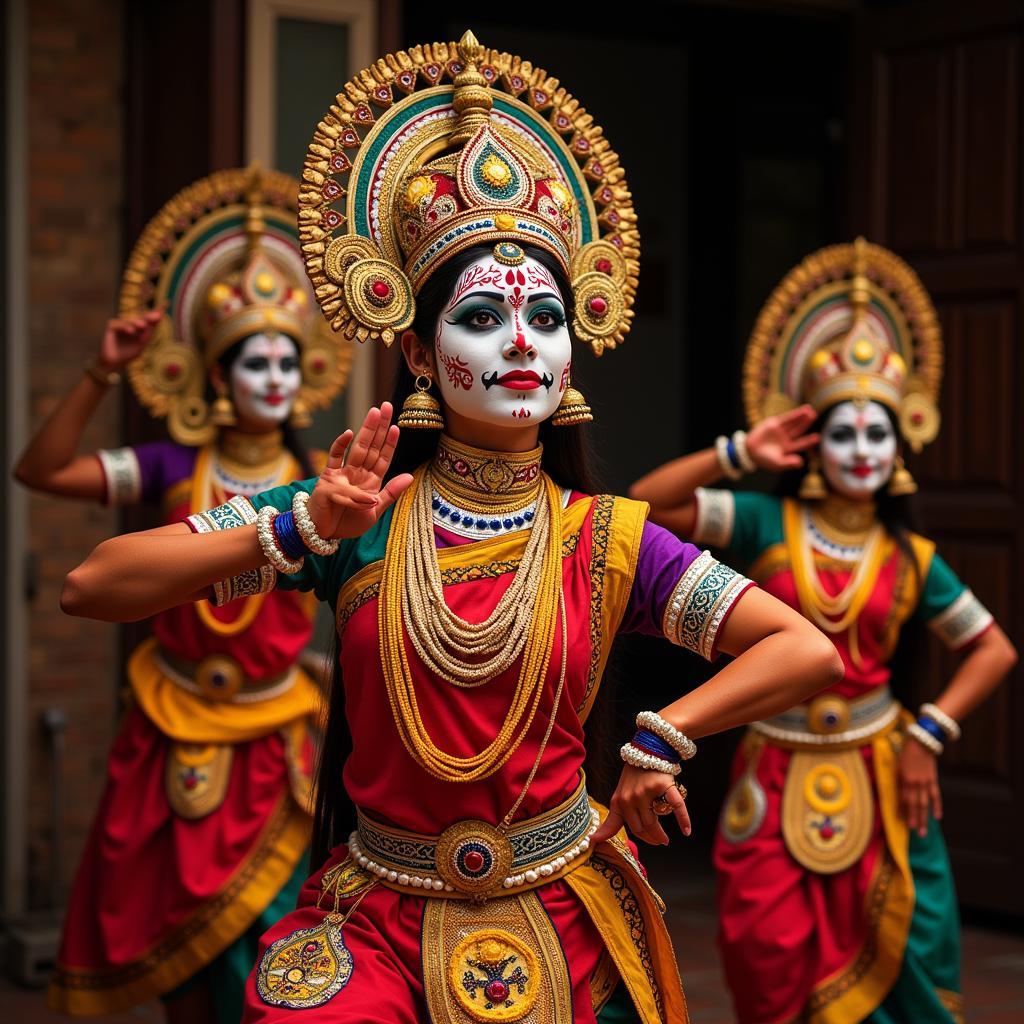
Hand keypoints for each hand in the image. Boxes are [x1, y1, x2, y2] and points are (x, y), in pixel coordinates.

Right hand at [97, 309, 163, 369]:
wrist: (115, 363)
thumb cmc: (129, 354)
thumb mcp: (142, 344)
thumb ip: (149, 333)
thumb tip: (157, 320)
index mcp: (140, 329)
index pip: (150, 320)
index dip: (157, 312)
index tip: (166, 303)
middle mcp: (131, 325)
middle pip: (142, 318)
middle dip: (150, 316)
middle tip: (158, 315)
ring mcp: (121, 324)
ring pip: (131, 321)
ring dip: (137, 323)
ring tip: (143, 326)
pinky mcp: (111, 326)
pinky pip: (119, 324)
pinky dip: (125, 327)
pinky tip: (131, 331)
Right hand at [306, 402, 414, 540]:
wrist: (323, 535)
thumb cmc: (346, 523)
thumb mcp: (374, 511)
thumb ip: (390, 493)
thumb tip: (409, 476)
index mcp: (369, 481)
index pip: (383, 458)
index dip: (390, 443)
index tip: (397, 426)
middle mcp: (356, 473)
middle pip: (371, 447)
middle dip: (380, 427)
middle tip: (387, 406)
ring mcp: (342, 474)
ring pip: (357, 449)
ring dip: (367, 431)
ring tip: (375, 413)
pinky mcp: (328, 479)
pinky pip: (334, 461)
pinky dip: (340, 447)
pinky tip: (348, 433)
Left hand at [591, 766, 691, 846]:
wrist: (647, 750)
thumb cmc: (634, 776)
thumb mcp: (619, 795)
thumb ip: (613, 818)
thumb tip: (595, 839)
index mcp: (620, 800)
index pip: (627, 826)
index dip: (633, 837)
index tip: (634, 843)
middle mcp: (632, 797)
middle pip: (643, 826)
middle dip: (652, 838)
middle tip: (660, 842)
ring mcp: (647, 791)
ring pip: (655, 821)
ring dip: (661, 835)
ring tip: (665, 839)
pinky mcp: (664, 785)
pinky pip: (675, 806)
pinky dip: (683, 819)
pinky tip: (686, 831)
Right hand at [745, 404, 818, 470]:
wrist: (749, 452)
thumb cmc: (763, 460)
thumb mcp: (777, 464)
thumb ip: (789, 463)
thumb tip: (801, 463)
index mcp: (788, 448)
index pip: (801, 443)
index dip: (808, 440)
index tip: (817, 437)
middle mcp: (786, 438)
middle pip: (798, 430)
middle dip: (806, 424)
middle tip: (814, 416)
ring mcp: (780, 430)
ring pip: (793, 422)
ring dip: (802, 417)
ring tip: (810, 411)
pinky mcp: (773, 423)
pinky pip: (786, 418)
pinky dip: (795, 414)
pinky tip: (803, 410)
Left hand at [899, 735, 941, 837]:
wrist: (921, 741)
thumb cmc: (905, 752)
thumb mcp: (897, 765)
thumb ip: (898, 780)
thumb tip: (898, 793)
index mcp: (903, 778)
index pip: (903, 798)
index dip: (902, 810)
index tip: (901, 822)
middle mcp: (915, 782)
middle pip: (914, 804)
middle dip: (914, 819)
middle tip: (914, 833)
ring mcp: (925, 782)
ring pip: (925, 803)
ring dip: (924, 817)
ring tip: (924, 830)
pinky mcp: (933, 779)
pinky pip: (935, 795)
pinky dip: (937, 806)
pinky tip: (937, 817)